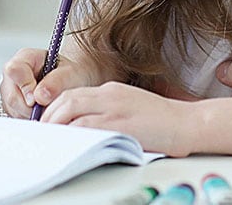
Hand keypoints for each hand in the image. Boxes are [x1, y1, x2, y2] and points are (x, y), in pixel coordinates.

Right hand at [0, 47, 105, 117]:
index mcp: (25, 58)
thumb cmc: (68, 74)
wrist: (70, 82)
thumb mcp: (69, 73)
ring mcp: (10, 92)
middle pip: (12, 96)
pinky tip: (43, 111)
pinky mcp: (11, 107)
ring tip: (48, 105)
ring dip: (32, 114)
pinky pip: (17, 117)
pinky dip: (31, 119)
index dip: (25, 87)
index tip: (38, 99)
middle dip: (32, 107)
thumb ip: (56, 81)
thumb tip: (39, 97)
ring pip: (14, 110)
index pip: (14, 70)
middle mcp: (13, 75)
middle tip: (49, 105)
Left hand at [43, 82, 194, 156]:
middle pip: (67, 100)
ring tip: (51, 139)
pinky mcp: (120, 124)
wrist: (188, 123)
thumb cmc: (162, 119)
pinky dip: (72, 133)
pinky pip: (87, 126)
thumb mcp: (130, 105)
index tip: (47, 121)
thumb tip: (82, 123)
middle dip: (50, 116)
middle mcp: (109, 95)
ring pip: (72, 110)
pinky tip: (68, 142)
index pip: (72, 94)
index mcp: (111, 90)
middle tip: (43, 132)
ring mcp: (115, 108)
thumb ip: (107, 109)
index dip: (54, 107)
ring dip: (56, 124)